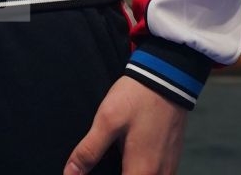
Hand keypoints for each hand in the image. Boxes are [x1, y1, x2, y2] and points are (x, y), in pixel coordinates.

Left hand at [62, 76, 188, 174]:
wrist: (167, 76)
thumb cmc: (136, 99)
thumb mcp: (107, 120)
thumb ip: (89, 151)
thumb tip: (69, 174)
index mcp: (142, 172)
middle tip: (98, 167)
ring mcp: (169, 168)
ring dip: (128, 174)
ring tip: (110, 165)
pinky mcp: (172, 158)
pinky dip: (140, 172)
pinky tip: (127, 162)